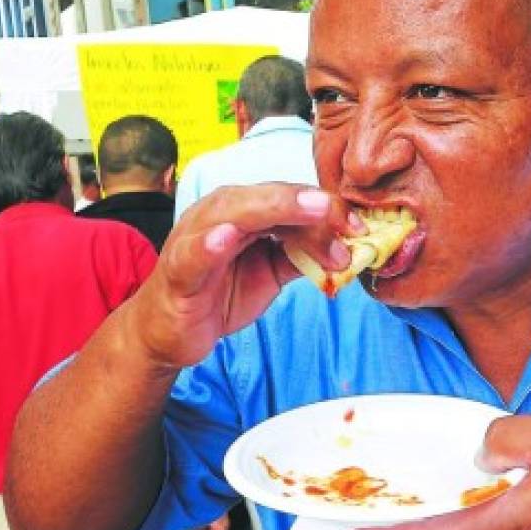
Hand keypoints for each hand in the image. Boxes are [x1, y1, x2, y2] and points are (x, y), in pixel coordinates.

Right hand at [130, 185, 357, 368]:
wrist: (170, 332)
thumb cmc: (218, 293)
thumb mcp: (271, 273)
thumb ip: (301, 255)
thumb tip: (345, 248)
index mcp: (244, 210)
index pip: (291, 198)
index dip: (328, 210)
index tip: (361, 230)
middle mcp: (220, 213)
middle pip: (269, 197)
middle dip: (311, 205)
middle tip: (348, 220)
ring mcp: (196, 237)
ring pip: (236, 212)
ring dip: (275, 208)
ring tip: (311, 209)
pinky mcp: (178, 268)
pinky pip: (195, 253)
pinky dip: (211, 242)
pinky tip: (228, 238)